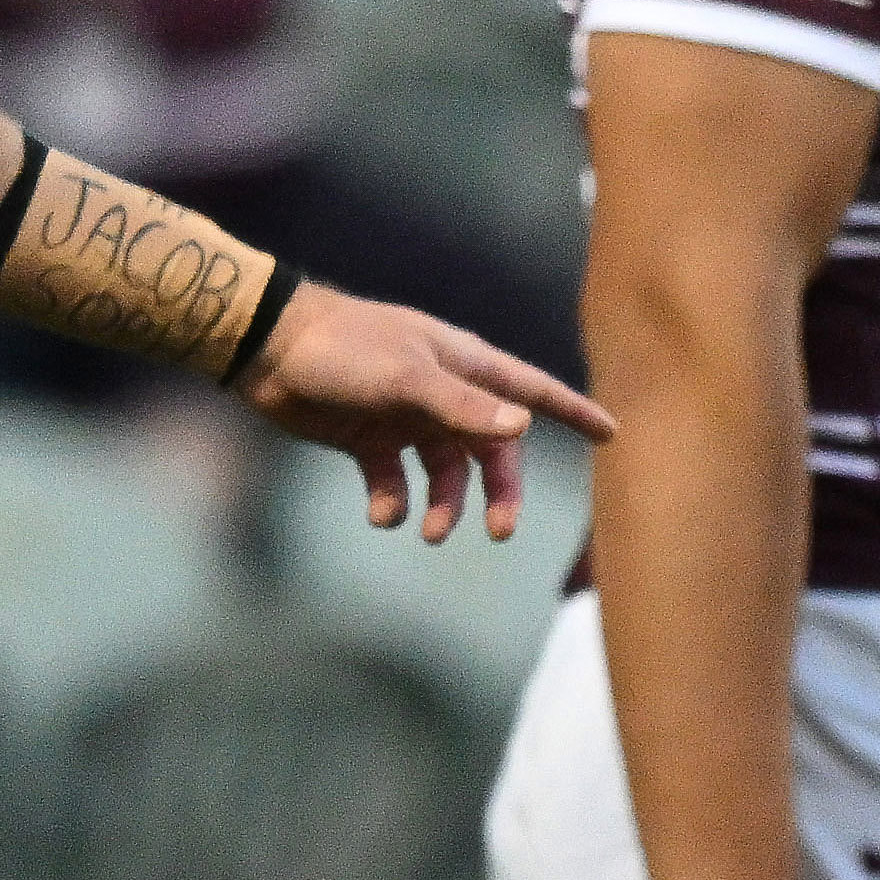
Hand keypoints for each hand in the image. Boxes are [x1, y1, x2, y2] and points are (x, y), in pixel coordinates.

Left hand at [240, 284, 615, 542]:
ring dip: (444, 506)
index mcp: (463, 366)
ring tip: (426, 530)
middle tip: (497, 532)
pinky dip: (394, 503)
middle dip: (498, 491)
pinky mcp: (370, 440)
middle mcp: (442, 394)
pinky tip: (382, 513)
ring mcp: (407, 418)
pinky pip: (397, 481)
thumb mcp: (406, 377)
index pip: (531, 390)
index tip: (610, 434)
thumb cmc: (343, 348)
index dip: (571, 411)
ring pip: (446, 474)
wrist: (269, 348)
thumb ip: (461, 406)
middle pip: (491, 450)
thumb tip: (521, 426)